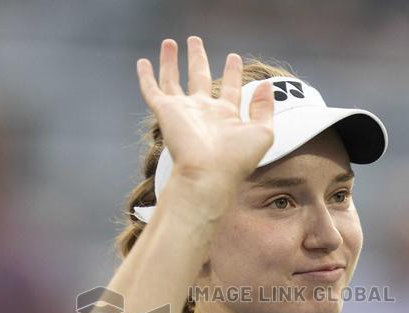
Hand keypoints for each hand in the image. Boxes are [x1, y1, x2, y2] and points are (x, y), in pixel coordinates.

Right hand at [136, 36, 273, 193]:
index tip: (233, 57)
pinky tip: (142, 62)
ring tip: (170, 42)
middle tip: (195, 40)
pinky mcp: (165, 113)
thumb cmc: (237, 160)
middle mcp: (203, 112)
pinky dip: (146, 77)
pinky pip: (152, 91)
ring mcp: (183, 112)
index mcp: (225, 115)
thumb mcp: (263, 132)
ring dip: (170, 61)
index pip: (229, 88)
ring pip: (172, 80)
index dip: (232, 72)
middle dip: (197, 59)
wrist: (209, 175)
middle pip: (198, 77)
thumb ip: (264, 108)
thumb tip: (265, 85)